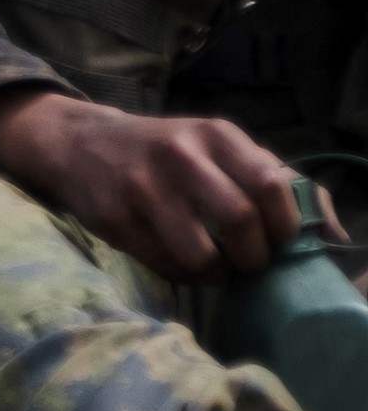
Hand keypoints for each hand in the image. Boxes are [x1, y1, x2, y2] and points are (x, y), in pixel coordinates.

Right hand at [0, 85, 304, 285]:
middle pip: (239, 219)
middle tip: (249, 263)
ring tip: (217, 269)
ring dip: (218, 273)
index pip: (270, 183)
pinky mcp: (114, 217)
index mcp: (215, 134)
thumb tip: (331, 233)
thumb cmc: (168, 153)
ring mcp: (141, 187)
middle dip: (253, 256)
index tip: (278, 241)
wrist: (79, 143)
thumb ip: (277, 180)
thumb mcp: (219, 148)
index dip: (283, 224)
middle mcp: (179, 155)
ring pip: (201, 252)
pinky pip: (164, 264)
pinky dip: (184, 275)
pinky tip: (184, 264)